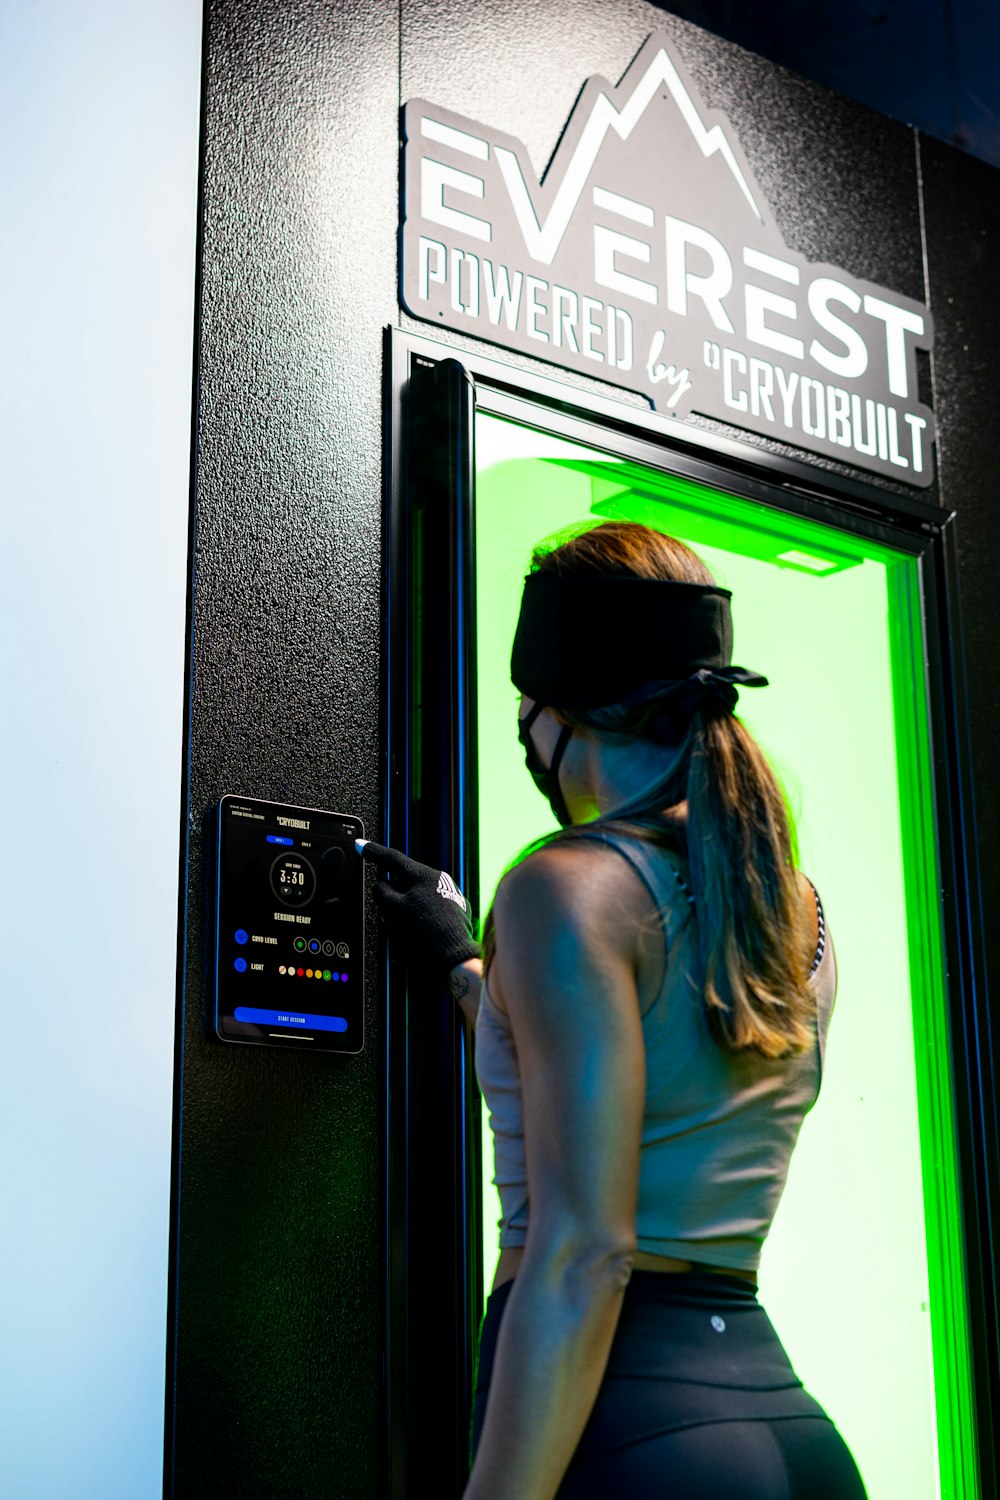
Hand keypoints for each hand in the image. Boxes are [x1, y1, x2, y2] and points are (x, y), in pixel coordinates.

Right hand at [359, 840, 478, 986]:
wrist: (453, 957)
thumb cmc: (422, 933)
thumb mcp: (392, 910)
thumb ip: (381, 891)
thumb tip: (382, 883)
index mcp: (424, 875)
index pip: (392, 859)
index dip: (373, 852)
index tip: (361, 846)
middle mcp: (440, 880)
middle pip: (407, 878)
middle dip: (395, 891)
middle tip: (389, 912)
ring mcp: (451, 894)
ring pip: (420, 893)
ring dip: (409, 905)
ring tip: (409, 928)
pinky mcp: (457, 910)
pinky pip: (433, 906)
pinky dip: (423, 915)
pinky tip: (423, 931)